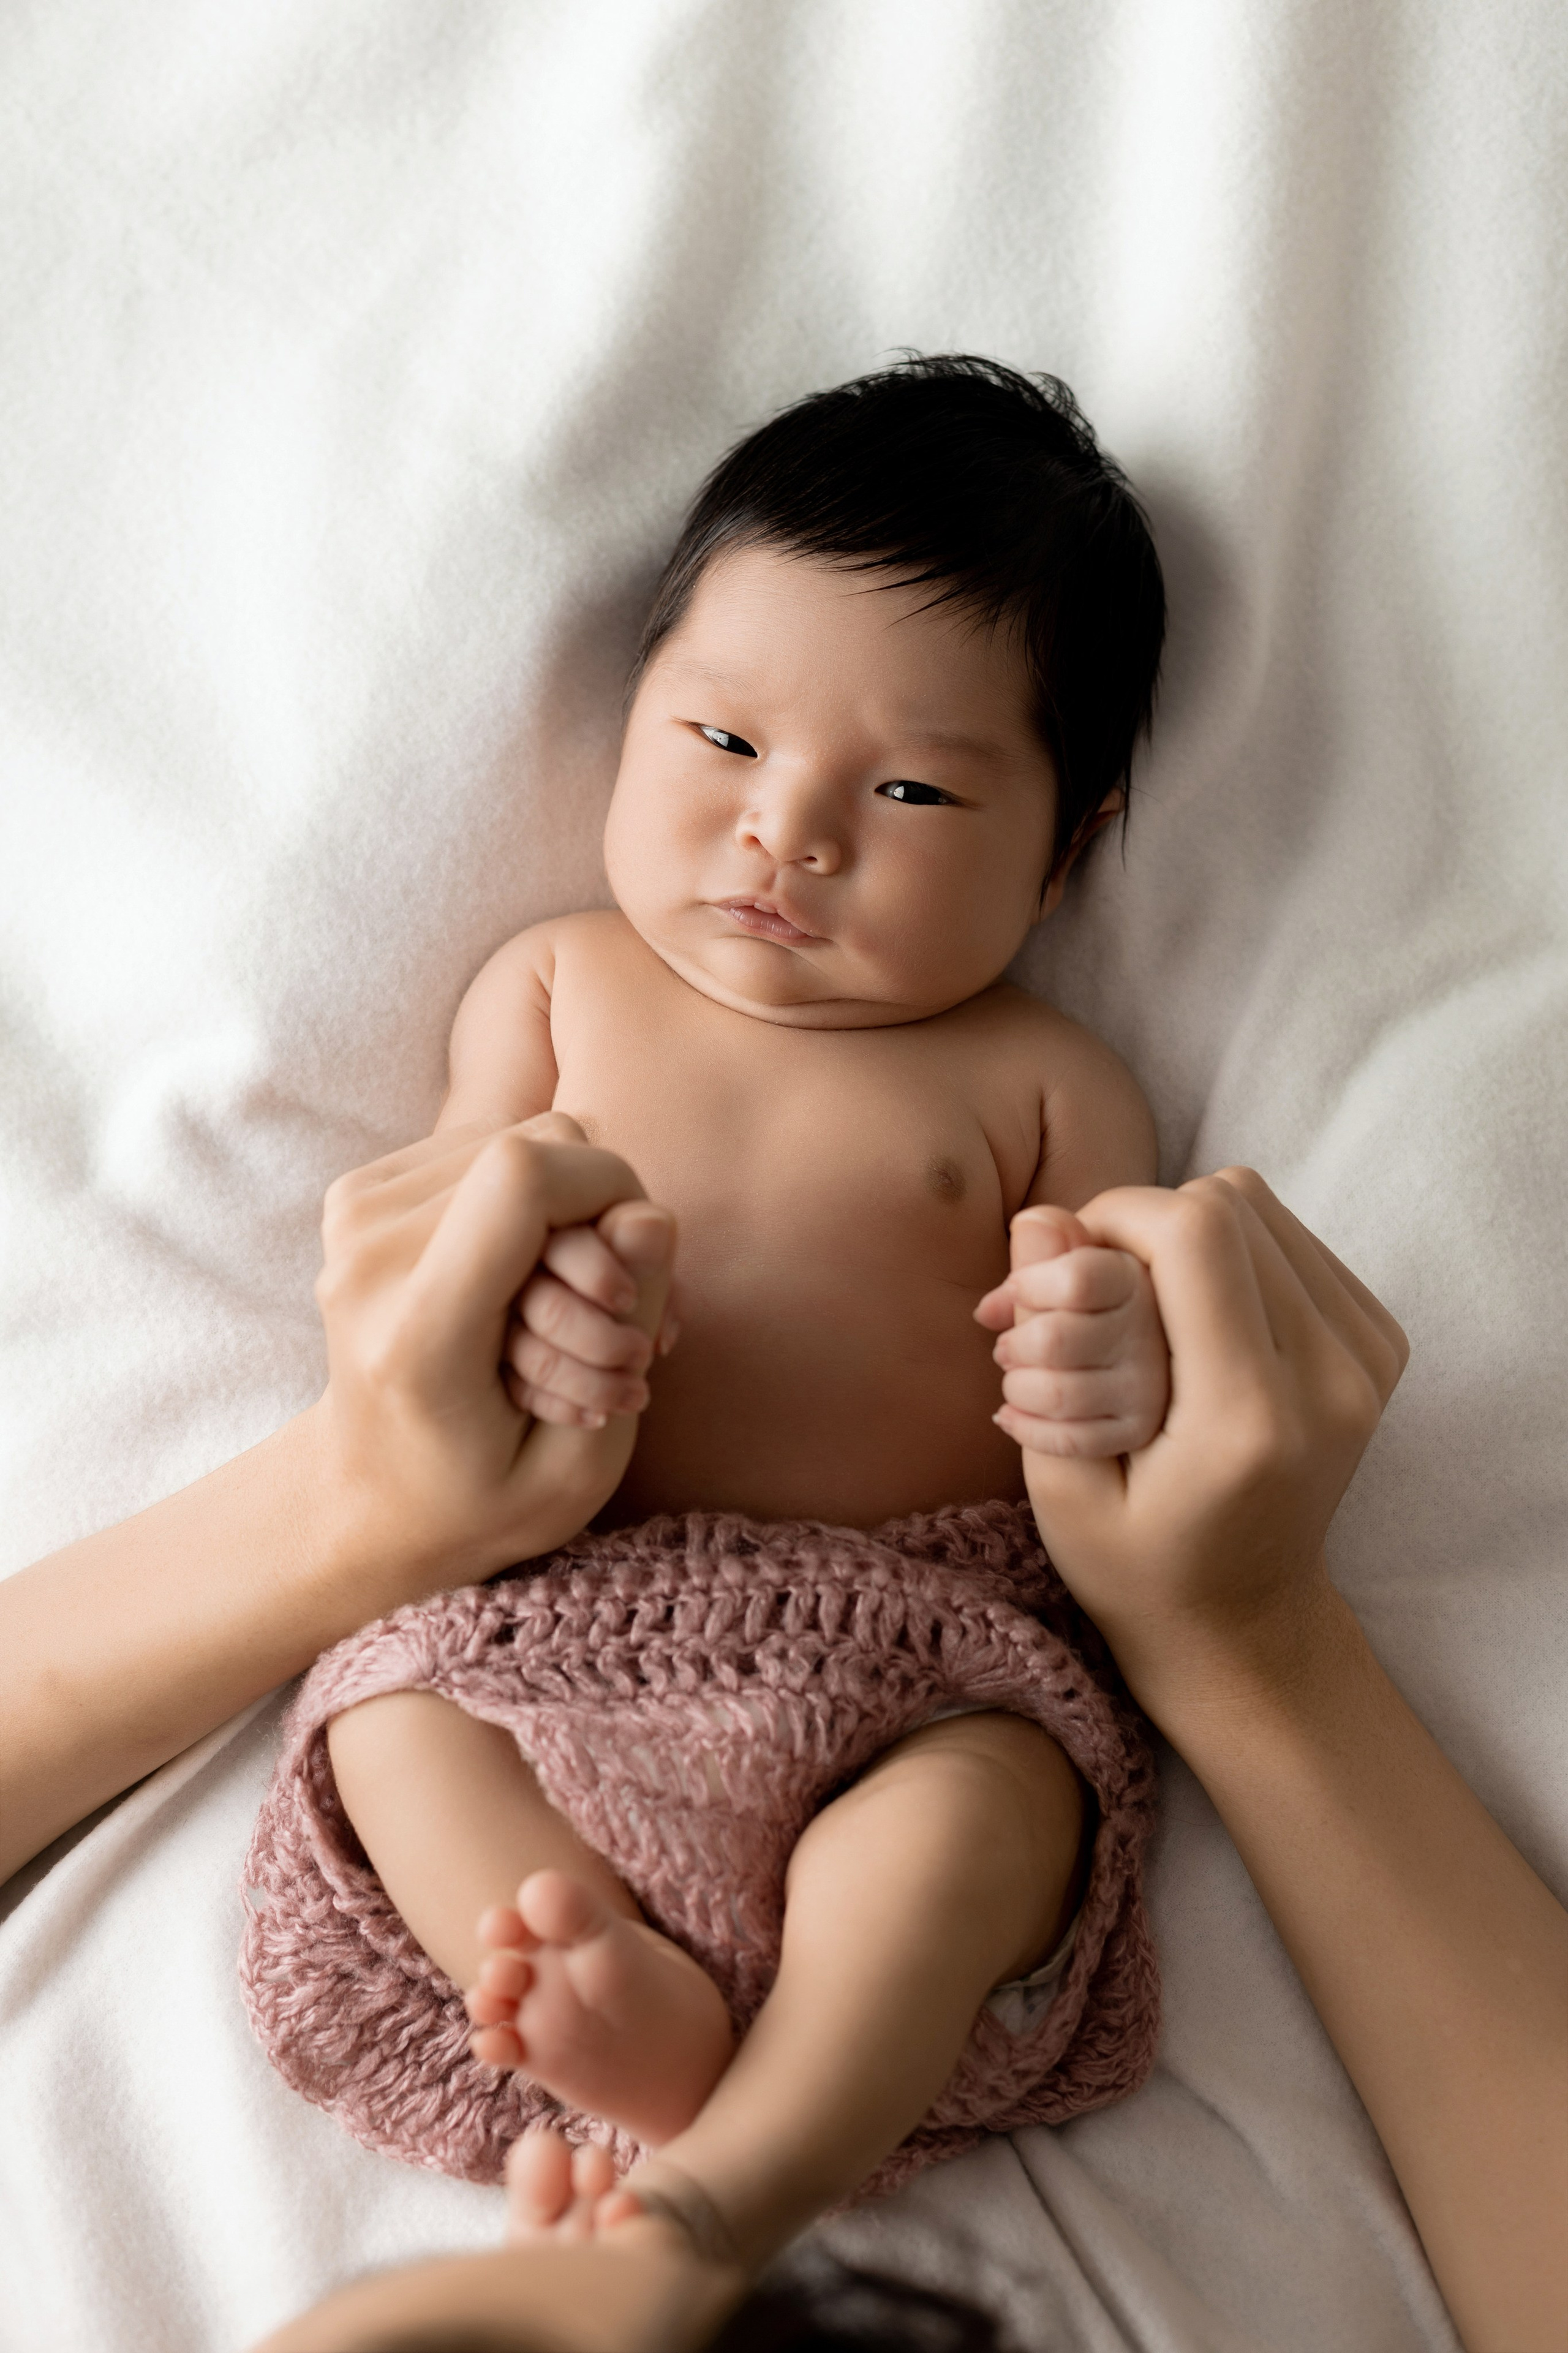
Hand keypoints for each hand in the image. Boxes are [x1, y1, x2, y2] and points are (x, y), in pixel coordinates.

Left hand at [311, 1114, 674, 1599]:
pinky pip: (487, 1147)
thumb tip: (651, 1215)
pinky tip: (526, 1281)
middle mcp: (367, 1260)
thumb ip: (624, 1331)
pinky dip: (530, 1206)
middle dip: (600, 1220)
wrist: (371, 1501)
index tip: (631, 1286)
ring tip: (564, 1316)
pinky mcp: (359, 1195)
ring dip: (566, 1216)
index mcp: (416, 1336)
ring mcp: (352, 1219)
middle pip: (533, 1147)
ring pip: (519, 1138)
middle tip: (605, 1327)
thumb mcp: (581, 1463)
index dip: (609, 1192)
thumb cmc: (484, 1499)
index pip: (520, 1178)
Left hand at [975, 1204, 1170, 1456]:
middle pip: (1053, 1340)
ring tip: (1015, 1379)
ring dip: (1018, 1388)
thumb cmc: (1083, 1307)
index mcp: (1135, 1277)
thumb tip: (1013, 1258)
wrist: (1124, 1370)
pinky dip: (1027, 1427)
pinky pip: (1069, 1439)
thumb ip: (1043, 1251)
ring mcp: (1150, 1386)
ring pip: (1056, 1393)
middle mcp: (1152, 1333)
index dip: (1029, 1286)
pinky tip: (1012, 1414)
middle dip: (1014, 1346)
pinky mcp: (1138, 1431)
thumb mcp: (1068, 1267)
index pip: (1076, 1280)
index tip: (1015, 1290)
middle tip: (1007, 1348)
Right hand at [977, 1168, 1407, 1715]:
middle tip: (1092, 1289)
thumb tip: (1042, 1219)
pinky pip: (1290, 1236)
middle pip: (1230, 1203)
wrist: (1242, 1623)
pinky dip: (1229, 1252)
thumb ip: (1050, 1346)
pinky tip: (1194, 1316)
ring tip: (1140, 1303)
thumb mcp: (1060, 1481)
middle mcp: (1332, 1380)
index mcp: (1250, 1420)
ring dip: (1184, 1234)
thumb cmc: (1135, 1567)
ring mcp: (1368, 1359)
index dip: (1115, 1218)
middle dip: (1141, 1224)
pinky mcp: (1379, 1343)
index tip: (1064, 1271)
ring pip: (1261, 1206)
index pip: (1196, 1234)